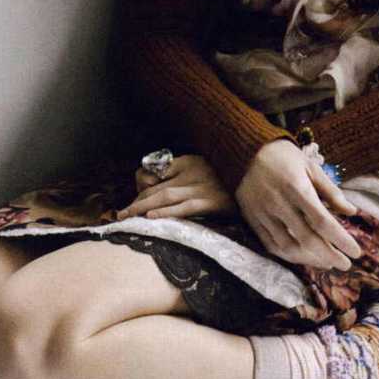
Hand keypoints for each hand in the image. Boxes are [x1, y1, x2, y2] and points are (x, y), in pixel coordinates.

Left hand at [115, 154, 235, 220]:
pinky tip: (151, 216)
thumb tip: (157, 182)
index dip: (141, 188)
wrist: (257, 181)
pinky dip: (167, 211)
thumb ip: (183, 173)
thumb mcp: (205, 170)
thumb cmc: (229, 180)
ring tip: (127, 216)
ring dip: (143, 207)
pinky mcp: (211, 202)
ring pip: (166, 196)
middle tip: (120, 214)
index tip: (132, 202)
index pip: (158, 172)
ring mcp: (202, 187)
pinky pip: (185, 207)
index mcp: (191, 162)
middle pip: (158, 187)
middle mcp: (194, 172)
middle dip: (137, 200)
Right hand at [234, 140, 361, 270]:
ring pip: (288, 247)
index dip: (340, 239)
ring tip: (327, 262)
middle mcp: (278, 203)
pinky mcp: (252, 219)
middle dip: (329, 255)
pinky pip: (270, 245)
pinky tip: (303, 257)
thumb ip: (331, 191)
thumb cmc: (285, 158)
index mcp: (296, 187)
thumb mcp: (311, 167)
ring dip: (310, 259)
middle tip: (345, 265)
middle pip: (307, 238)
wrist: (246, 151)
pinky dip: (289, 255)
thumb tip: (352, 212)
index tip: (356, 252)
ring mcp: (262, 213)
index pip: (322, 221)